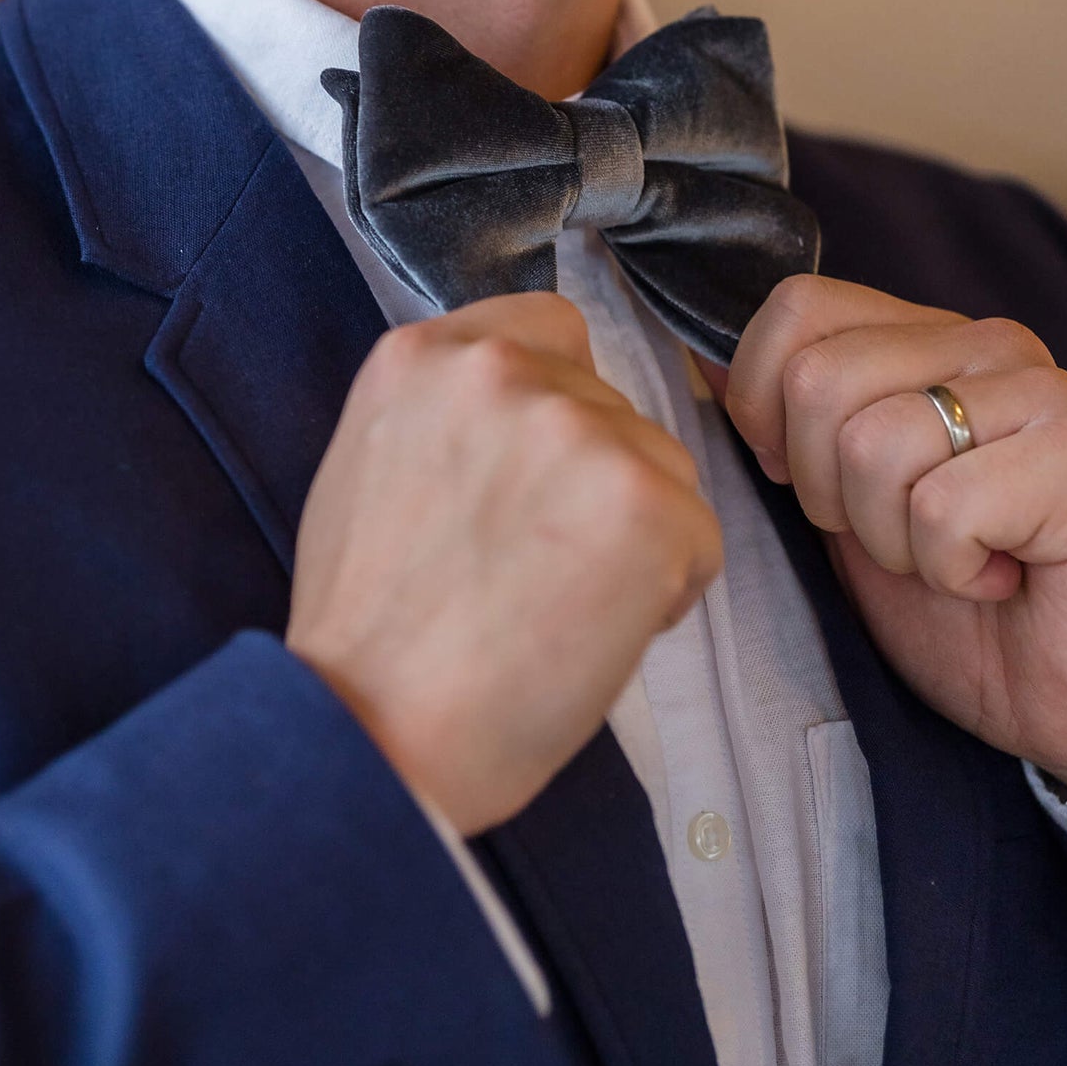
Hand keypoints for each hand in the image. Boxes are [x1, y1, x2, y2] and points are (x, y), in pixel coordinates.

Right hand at [288, 293, 722, 835]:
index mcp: (425, 354)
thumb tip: (536, 415)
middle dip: (594, 477)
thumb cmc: (368, 627)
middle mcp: (502, 371)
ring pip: (662, 465)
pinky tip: (593, 633)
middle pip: (611, 405)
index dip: (557, 405)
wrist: (371, 734)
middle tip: (536, 566)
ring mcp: (577, 431)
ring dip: (634, 530)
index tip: (537, 472)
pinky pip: (699, 536)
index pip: (549, 331)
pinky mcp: (645, 504)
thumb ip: (451, 412)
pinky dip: (667, 589)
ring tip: (559, 606)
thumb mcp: (374, 463)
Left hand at [716, 275, 1066, 823]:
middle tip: (895, 533)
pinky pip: (941, 507)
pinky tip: (996, 576)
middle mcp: (988, 346)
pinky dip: (947, 569)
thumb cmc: (955, 603)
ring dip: (890, 539)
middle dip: (825, 490)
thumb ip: (786, 427)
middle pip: (818, 380)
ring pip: (873, 443)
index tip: (800, 477)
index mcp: (926, 342)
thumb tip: (702, 356)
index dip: (762, 405)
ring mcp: (1042, 394)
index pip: (797, 308)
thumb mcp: (840, 505)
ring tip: (950, 557)